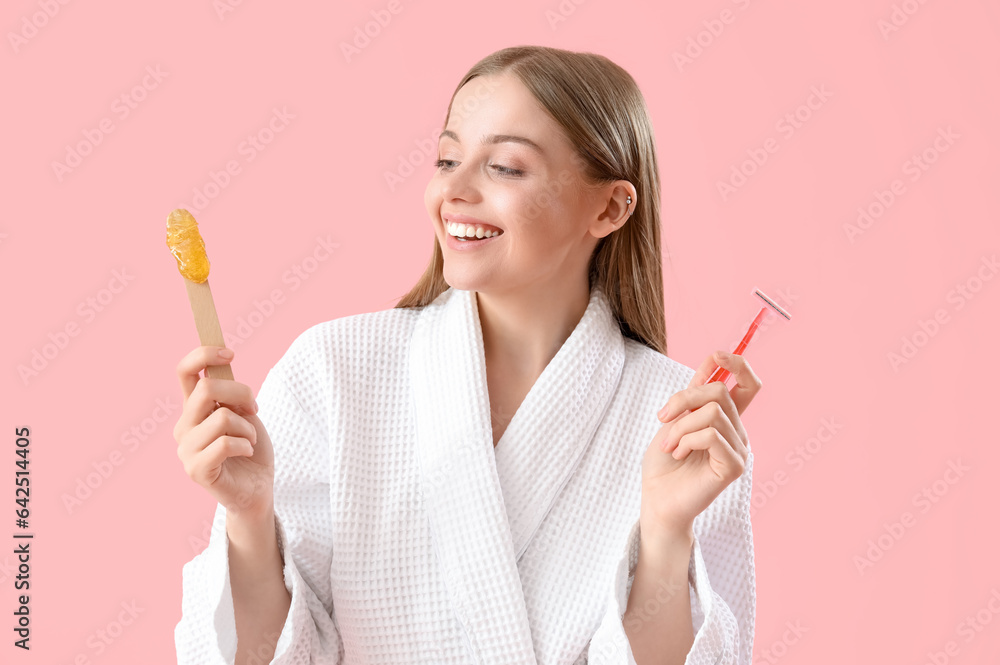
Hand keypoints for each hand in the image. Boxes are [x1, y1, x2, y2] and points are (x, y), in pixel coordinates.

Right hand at [173, 346, 274, 521]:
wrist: (257, 488)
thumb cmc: (250, 448)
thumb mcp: (244, 413)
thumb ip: (230, 393)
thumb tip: (222, 362)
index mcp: (193, 409)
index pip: (184, 371)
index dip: (203, 354)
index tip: (230, 354)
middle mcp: (184, 426)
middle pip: (206, 389)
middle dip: (241, 394)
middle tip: (254, 409)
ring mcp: (186, 449)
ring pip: (222, 417)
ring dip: (247, 427)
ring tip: (249, 440)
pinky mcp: (195, 470)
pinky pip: (226, 443)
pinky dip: (245, 445)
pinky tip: (245, 453)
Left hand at [640, 351, 760, 538]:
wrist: (656, 500)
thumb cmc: (663, 464)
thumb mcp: (674, 419)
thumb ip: (694, 394)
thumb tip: (712, 361)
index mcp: (726, 419)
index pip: (748, 384)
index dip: (738, 364)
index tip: (716, 356)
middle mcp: (737, 432)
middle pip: (720, 391)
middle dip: (684, 399)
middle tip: (663, 418)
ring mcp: (739, 449)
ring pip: (712, 412)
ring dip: (680, 426)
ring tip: (670, 445)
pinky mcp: (734, 466)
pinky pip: (711, 435)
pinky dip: (687, 440)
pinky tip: (679, 454)